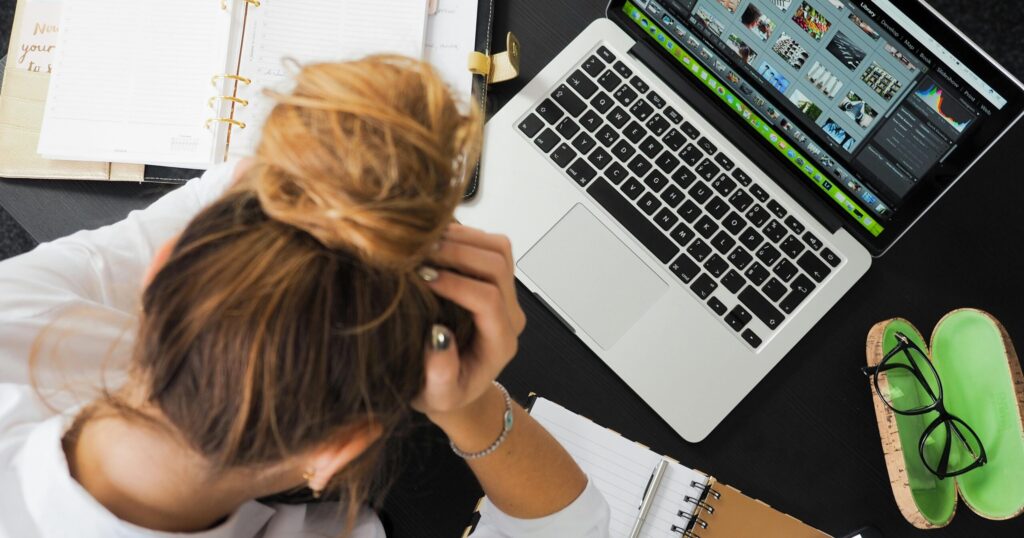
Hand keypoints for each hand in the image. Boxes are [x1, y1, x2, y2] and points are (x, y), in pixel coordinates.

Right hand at [412, 224, 525, 420]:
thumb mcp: (437, 396)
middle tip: (419, 253)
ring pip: (498, 248)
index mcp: (500, 342)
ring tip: (424, 243)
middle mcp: (509, 314)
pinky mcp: (494, 279)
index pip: (488, 300)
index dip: (456, 284)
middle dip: (458, 253)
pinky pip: (489, 244)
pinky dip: (463, 235)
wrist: (455, 386)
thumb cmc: (444, 392)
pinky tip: (433, 241)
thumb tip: (438, 336)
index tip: (422, 278)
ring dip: (462, 238)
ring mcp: (505, 294)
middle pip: (497, 266)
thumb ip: (440, 374)